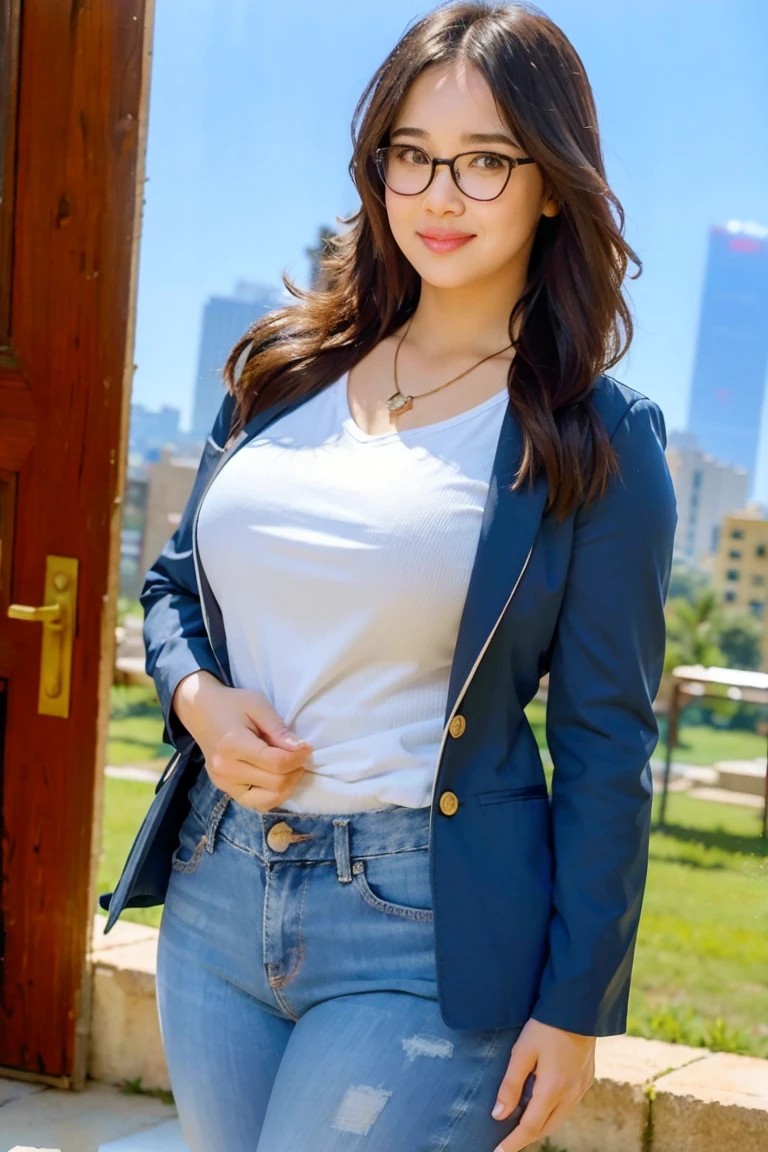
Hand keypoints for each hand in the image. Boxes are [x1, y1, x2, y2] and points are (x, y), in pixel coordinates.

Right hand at [172, 671, 312, 810]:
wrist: (200, 711)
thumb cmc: (232, 704)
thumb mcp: (258, 705)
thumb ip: (279, 729)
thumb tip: (302, 749)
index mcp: (233, 745)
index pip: (276, 763)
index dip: (299, 757)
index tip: (308, 747)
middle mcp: (225, 770)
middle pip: (275, 783)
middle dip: (296, 770)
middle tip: (301, 755)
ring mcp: (223, 783)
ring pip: (268, 800)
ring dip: (287, 786)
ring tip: (291, 767)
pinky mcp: (225, 790)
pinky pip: (257, 803)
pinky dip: (273, 795)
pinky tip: (278, 778)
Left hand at [491, 1018, 594, 1151]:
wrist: (579, 1006)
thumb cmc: (547, 1026)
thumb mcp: (522, 1052)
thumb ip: (510, 1085)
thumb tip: (499, 1115)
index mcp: (553, 1089)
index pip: (530, 1128)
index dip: (513, 1142)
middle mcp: (571, 1094)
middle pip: (546, 1127)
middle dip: (526, 1136)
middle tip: (507, 1140)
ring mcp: (582, 1088)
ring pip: (558, 1119)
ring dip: (540, 1125)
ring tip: (521, 1124)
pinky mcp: (587, 1079)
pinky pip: (568, 1106)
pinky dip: (553, 1112)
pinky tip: (542, 1104)